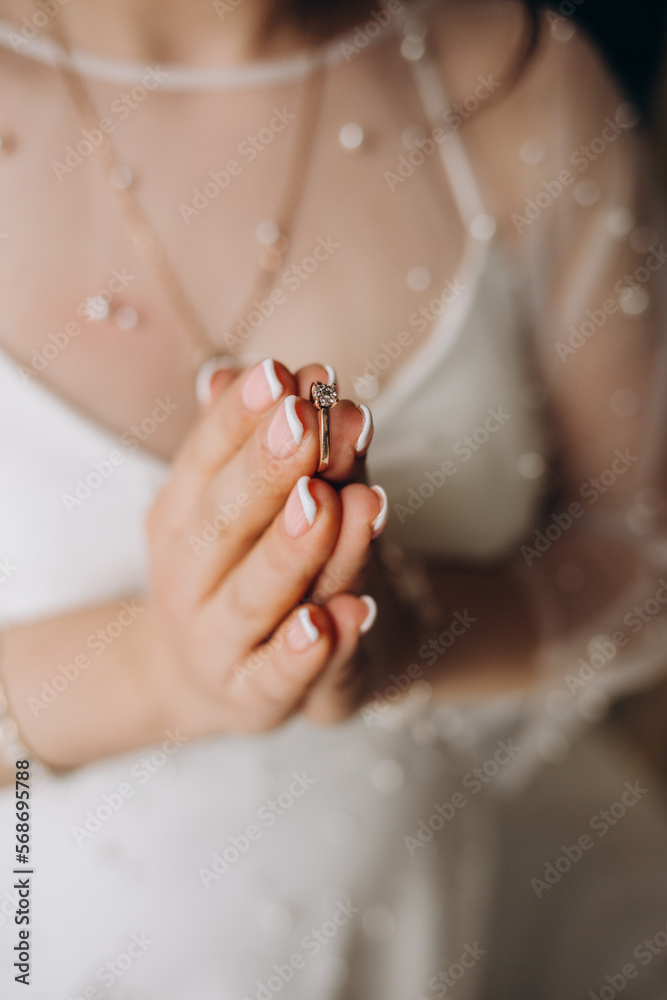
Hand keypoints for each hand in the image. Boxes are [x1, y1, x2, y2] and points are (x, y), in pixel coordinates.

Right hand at [143, 358, 384, 738]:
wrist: (222, 676)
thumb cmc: (244, 569)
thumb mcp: (257, 505)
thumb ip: (272, 445)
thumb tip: (240, 370)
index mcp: (179, 520)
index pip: (203, 460)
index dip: (239, 418)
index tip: (279, 373)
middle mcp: (187, 581)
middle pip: (224, 523)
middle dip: (266, 471)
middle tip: (304, 422)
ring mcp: (217, 643)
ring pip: (258, 597)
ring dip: (295, 550)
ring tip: (333, 503)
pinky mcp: (257, 697)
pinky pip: (280, 676)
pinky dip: (308, 652)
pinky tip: (343, 617)